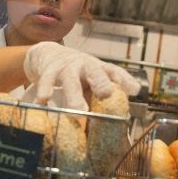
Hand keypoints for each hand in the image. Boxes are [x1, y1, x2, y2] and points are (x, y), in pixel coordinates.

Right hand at [23, 43, 144, 110]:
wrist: (48, 54)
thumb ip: (99, 99)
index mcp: (99, 69)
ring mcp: (67, 67)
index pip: (115, 72)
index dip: (125, 80)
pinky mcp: (49, 69)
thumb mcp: (90, 82)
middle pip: (95, 71)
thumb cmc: (75, 74)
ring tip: (78, 111)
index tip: (134, 90)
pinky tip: (43, 100)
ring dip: (75, 95)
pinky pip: (47, 80)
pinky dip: (45, 89)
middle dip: (101, 82)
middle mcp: (85, 66)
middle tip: (106, 94)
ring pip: (71, 80)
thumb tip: (111, 124)